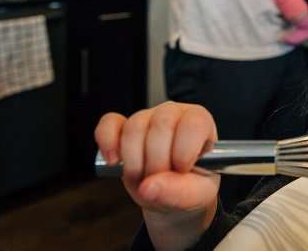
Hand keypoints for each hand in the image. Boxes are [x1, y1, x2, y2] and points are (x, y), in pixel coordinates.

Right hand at [95, 102, 219, 249]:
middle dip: (158, 161)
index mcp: (199, 122)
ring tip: (142, 177)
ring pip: (135, 127)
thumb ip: (180, 192)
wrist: (171, 191)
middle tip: (160, 180)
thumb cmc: (191, 185)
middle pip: (162, 124)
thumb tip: (149, 187)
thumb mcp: (197, 194)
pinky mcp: (122, 126)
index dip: (185, 150)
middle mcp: (174, 113)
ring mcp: (147, 117)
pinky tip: (114, 161)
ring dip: (135, 161)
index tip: (182, 170)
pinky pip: (109, 124)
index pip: (193, 123)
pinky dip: (108, 142)